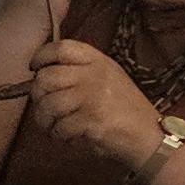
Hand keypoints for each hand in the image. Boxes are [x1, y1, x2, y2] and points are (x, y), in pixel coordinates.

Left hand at [23, 40, 163, 170]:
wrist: (149, 136)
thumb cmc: (125, 109)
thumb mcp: (108, 79)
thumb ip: (80, 72)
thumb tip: (40, 77)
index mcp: (99, 61)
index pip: (62, 47)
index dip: (41, 56)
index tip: (34, 69)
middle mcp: (95, 74)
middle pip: (46, 77)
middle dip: (38, 97)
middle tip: (47, 108)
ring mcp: (93, 96)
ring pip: (47, 104)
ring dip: (45, 121)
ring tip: (55, 127)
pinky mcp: (91, 119)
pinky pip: (59, 126)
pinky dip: (60, 135)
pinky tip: (70, 136)